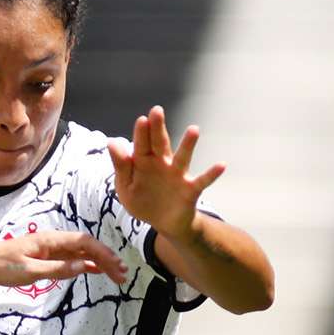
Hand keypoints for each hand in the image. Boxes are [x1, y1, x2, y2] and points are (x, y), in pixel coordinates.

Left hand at [0, 230, 127, 286]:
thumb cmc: (0, 267)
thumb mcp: (29, 271)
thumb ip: (58, 269)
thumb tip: (85, 266)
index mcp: (49, 240)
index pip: (85, 242)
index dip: (103, 253)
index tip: (117, 267)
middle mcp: (52, 241)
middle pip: (86, 246)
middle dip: (106, 259)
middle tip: (122, 276)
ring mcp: (48, 248)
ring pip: (80, 252)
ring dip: (98, 262)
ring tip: (114, 275)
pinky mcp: (43, 257)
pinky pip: (69, 257)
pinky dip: (84, 263)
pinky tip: (94, 270)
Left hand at [107, 105, 224, 238]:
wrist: (163, 224)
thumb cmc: (143, 201)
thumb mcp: (126, 186)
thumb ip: (121, 166)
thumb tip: (112, 142)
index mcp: (144, 162)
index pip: (141, 144)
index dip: (141, 133)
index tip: (142, 120)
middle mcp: (163, 164)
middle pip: (160, 143)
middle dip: (158, 128)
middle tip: (157, 110)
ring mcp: (178, 176)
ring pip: (183, 157)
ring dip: (188, 144)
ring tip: (194, 129)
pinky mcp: (190, 190)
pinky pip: (203, 181)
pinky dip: (212, 174)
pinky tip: (222, 165)